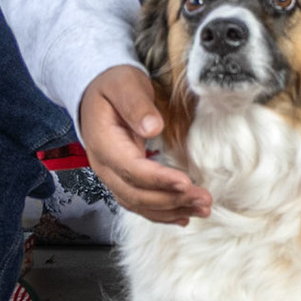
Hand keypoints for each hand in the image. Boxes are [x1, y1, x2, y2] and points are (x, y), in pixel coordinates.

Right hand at [78, 64, 211, 224]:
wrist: (96, 91)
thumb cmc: (113, 85)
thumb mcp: (124, 85)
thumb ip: (136, 104)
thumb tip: (152, 127)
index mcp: (104, 144)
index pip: (132, 169)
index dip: (159, 179)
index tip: (185, 183)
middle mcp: (105, 166)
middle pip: (137, 193)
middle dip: (172, 200)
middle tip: (204, 200)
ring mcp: (113, 175)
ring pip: (139, 203)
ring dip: (171, 210)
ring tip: (202, 209)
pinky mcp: (123, 178)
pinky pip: (139, 202)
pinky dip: (161, 213)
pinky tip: (183, 216)